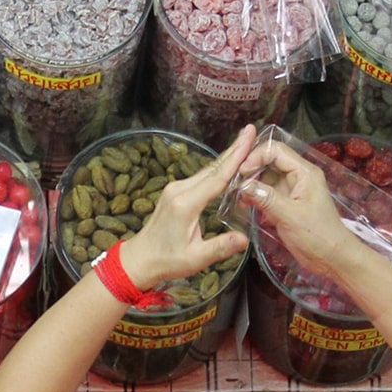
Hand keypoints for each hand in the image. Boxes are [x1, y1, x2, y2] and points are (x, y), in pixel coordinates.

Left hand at [118, 126, 254, 289]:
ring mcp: (175, 189)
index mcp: (186, 204)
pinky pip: (200, 177)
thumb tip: (244, 239)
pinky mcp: (175, 192)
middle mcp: (179, 190)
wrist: (140, 259)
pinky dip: (217, 170)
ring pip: (207, 170)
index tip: (248, 137)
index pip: (217, 177)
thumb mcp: (196, 258)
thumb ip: (220, 247)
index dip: (235, 157)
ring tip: (245, 143)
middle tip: (251, 131)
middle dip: (234, 149)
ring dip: (226, 158)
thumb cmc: (167, 261)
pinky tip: (228, 165)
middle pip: (213, 167)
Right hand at [235, 139, 359, 278]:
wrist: (332, 258)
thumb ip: (266, 198)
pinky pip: (267, 193)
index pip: (276, 151)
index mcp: (304, 172)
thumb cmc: (318, 235)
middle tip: (235, 185)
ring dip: (251, 184)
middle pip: (269, 162)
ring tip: (238, 197)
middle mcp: (298, 177)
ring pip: (266, 178)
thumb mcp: (290, 216)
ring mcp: (292, 190)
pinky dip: (255, 196)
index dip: (256, 156)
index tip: (241, 172)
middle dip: (251, 170)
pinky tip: (245, 205)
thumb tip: (243, 185)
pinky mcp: (286, 204)